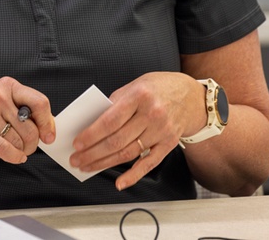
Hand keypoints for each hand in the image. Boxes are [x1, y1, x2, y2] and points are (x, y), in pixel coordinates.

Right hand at [0, 76, 54, 164]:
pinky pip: (5, 148)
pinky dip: (13, 157)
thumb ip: (25, 111)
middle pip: (30, 126)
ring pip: (18, 140)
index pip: (39, 102)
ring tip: (13, 149)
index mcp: (6, 85)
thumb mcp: (1, 104)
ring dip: (20, 151)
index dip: (47, 123)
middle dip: (32, 143)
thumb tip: (49, 127)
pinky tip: (14, 157)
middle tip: (27, 147)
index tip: (48, 136)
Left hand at [68, 72, 203, 189]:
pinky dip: (133, 175)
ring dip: (104, 163)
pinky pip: (149, 163)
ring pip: (128, 152)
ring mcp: (162, 131)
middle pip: (117, 140)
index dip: (91, 134)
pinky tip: (119, 183)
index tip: (77, 144)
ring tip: (87, 167)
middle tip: (76, 160)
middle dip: (93, 152)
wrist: (192, 96)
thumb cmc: (158, 88)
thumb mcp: (135, 85)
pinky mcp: (168, 144)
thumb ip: (115, 103)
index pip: (110, 120)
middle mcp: (152, 114)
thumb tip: (92, 123)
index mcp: (139, 95)